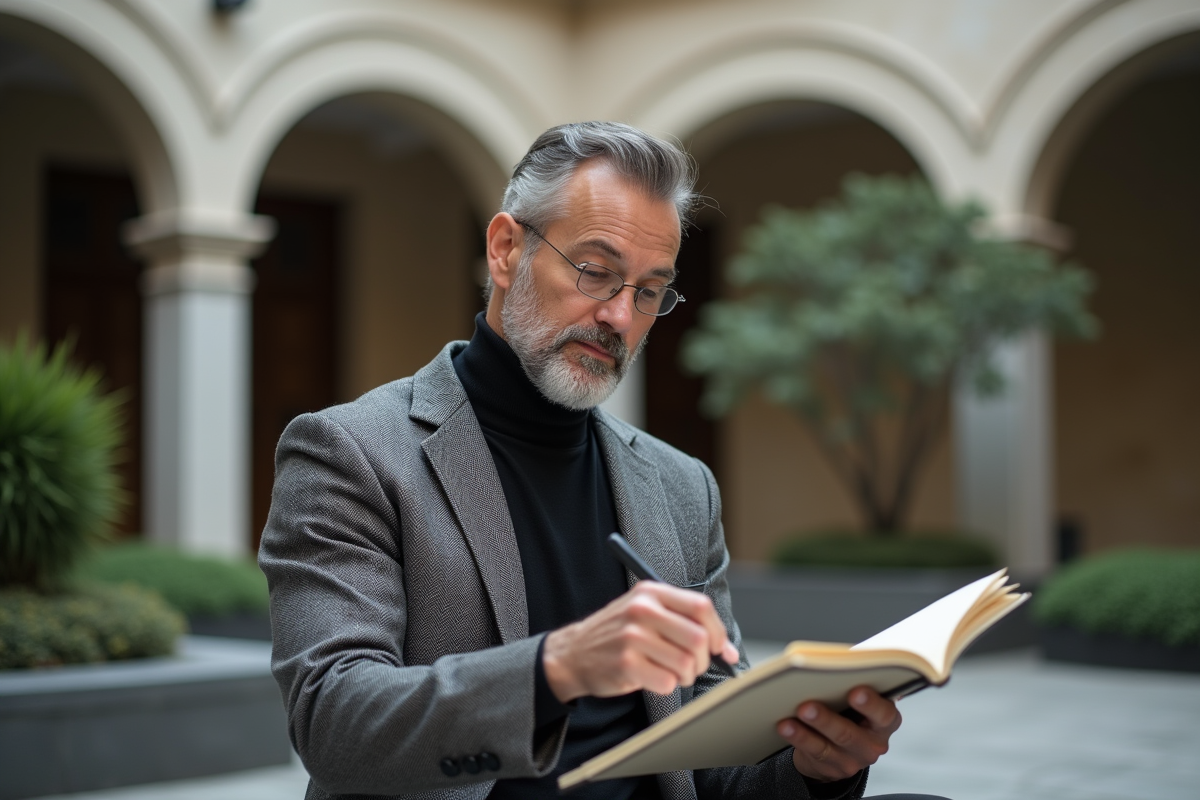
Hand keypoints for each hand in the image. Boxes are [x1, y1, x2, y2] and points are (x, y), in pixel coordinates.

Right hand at [542, 581, 739, 701]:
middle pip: (699, 638)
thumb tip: (728, 650)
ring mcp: (632, 637)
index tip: (720, 648)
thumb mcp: (645, 612)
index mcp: (650, 592)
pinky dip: (666, 686)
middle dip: (703, 659)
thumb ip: (685, 622)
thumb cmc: (617, 634)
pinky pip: (667, 682)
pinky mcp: (626, 664)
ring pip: (686, 664)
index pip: (701, 607)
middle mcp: (642, 610)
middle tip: (693, 666)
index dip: (718, 631)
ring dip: (686, 676)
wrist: (573, 653)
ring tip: (670, 672)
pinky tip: (651, 677)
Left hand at [776, 687, 900, 782]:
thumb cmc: (851, 708)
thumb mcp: (859, 698)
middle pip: (850, 733)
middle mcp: (874, 743)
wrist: (845, 744)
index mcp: (885, 721)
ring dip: (806, 731)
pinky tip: (785, 726)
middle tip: (807, 705)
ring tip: (790, 717)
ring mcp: (854, 759)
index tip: (855, 691)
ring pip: (829, 745)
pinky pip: (814, 752)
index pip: (885, 714)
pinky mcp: (834, 767)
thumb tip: (826, 666)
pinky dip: (798, 738)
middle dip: (827, 719)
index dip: (871, 704)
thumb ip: (852, 683)